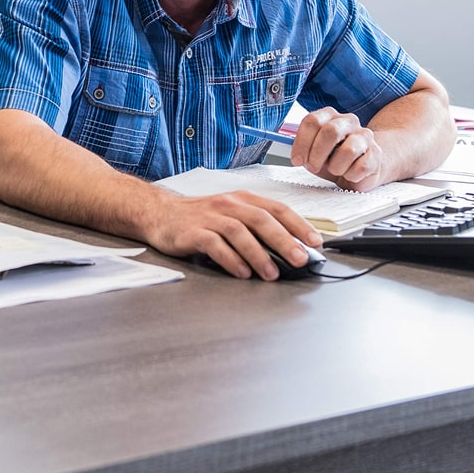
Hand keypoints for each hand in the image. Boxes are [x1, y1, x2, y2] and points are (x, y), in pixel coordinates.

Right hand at [140, 187, 322, 280]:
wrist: (158, 213)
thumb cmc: (199, 217)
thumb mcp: (230, 214)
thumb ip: (255, 228)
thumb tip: (289, 249)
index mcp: (241, 199)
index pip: (276, 208)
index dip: (298, 224)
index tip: (315, 241)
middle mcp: (227, 204)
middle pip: (261, 219)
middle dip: (283, 240)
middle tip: (299, 259)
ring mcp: (209, 217)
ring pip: (239, 232)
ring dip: (259, 254)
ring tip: (271, 273)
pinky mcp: (192, 232)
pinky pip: (214, 245)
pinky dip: (230, 259)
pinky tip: (241, 272)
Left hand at [290, 106, 383, 189]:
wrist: (362, 166)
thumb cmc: (333, 157)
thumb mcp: (313, 151)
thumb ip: (302, 148)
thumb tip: (295, 155)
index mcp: (329, 116)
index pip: (312, 121)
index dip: (302, 142)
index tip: (297, 159)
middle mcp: (348, 121)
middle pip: (330, 131)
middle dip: (317, 153)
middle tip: (312, 166)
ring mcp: (365, 136)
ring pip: (348, 151)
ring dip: (336, 167)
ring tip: (335, 170)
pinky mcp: (376, 154)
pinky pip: (361, 167)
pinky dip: (350, 175)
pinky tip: (349, 173)